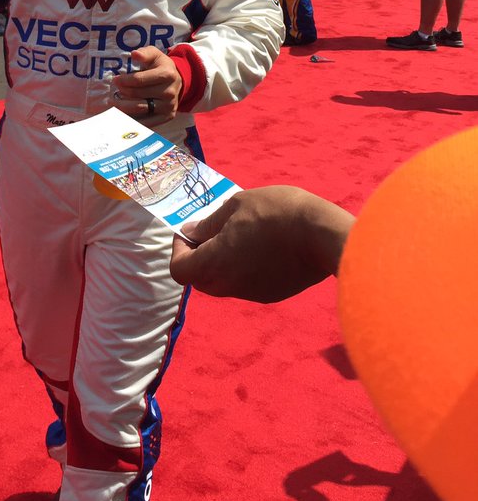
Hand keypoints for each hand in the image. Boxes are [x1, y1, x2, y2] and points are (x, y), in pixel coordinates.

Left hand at [110, 47, 182, 125]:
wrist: (177, 80)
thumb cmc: (160, 66)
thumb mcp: (155, 54)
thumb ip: (145, 53)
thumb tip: (135, 54)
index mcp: (167, 74)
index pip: (139, 80)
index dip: (124, 80)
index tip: (115, 80)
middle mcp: (170, 91)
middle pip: (138, 95)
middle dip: (122, 93)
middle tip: (113, 92)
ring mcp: (169, 105)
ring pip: (141, 108)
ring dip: (124, 107)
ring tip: (115, 103)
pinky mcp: (168, 116)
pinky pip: (147, 122)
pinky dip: (133, 120)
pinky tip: (123, 116)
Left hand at [169, 186, 354, 302]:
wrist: (322, 234)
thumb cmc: (275, 212)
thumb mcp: (237, 205)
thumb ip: (210, 223)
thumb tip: (191, 231)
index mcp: (214, 263)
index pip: (179, 270)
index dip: (179, 250)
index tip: (192, 231)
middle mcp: (228, 284)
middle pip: (199, 279)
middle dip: (199, 257)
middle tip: (213, 232)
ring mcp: (250, 293)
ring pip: (223, 283)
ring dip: (222, 263)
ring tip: (241, 235)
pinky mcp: (271, 294)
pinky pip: (246, 283)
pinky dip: (244, 268)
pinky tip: (262, 246)